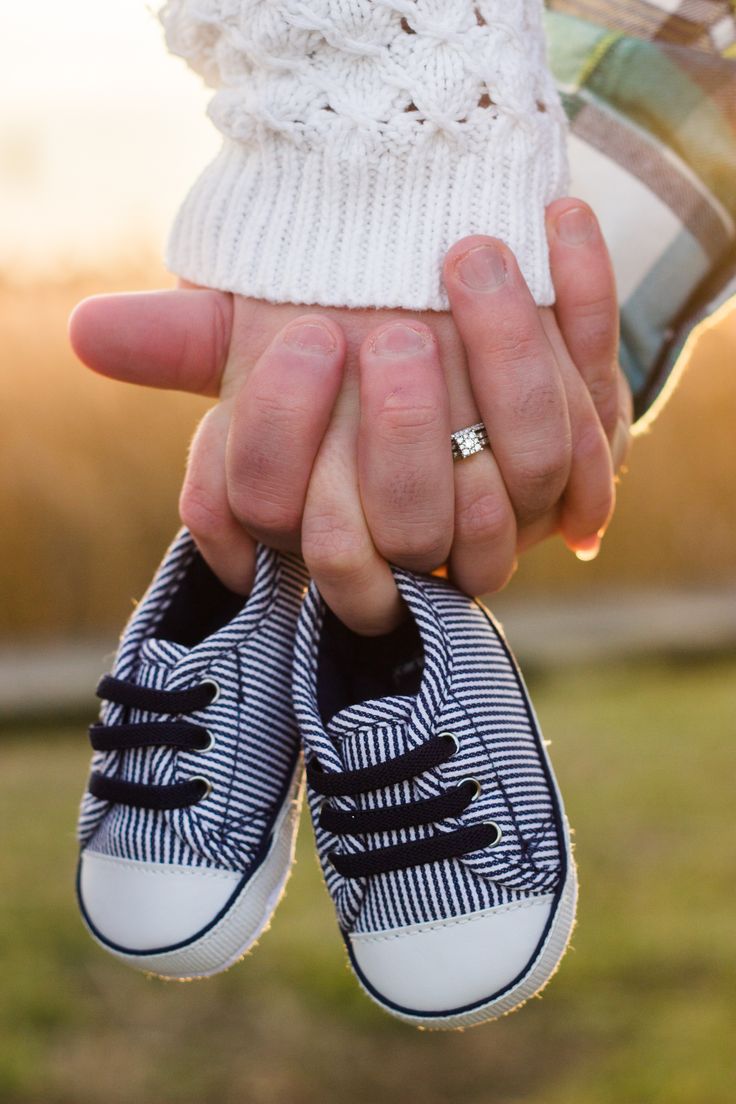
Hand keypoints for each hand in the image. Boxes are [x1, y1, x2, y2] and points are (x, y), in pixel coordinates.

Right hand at [70, 200, 631, 632]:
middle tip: (390, 329)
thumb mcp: (259, 348)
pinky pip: (605, 399)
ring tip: (470, 252)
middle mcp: (435, 530)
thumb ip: (186, 348)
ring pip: (534, 465)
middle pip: (422, 525)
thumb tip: (88, 334)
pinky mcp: (589, 448)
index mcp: (344, 522)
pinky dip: (585, 293)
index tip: (306, 336)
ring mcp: (521, 498)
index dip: (303, 445)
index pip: (313, 537)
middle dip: (407, 430)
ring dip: (509, 355)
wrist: (444, 332)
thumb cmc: (334, 354)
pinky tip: (556, 219)